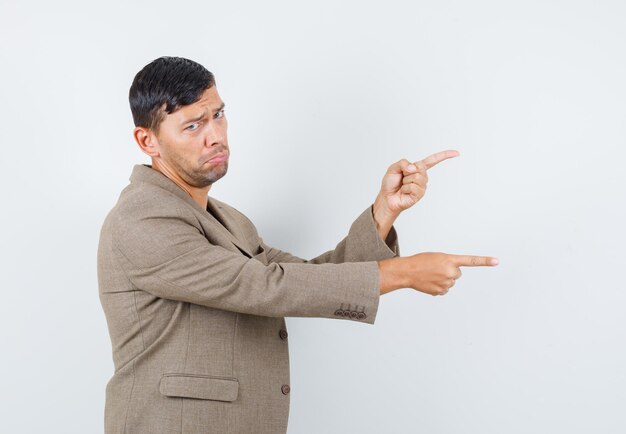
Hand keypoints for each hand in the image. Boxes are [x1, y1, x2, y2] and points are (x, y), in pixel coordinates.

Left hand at [377, 150, 459, 215]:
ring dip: (406, 181)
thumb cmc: (390, 183)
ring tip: (403, 185)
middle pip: (420, 167)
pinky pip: (414, 187)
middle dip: (407, 171)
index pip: (433, 160)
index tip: (456, 153)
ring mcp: (422, 186)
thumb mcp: (393, 168)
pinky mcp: (419, 195)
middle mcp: (422, 177)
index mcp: (418, 168)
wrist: (386, 197)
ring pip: (417, 177)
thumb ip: (403, 163)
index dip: (445, 156)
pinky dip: (406, 188)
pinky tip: (404, 192)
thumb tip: (413, 168)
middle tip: (402, 178)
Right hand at [378, 252, 498, 295]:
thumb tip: (454, 277)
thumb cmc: (420, 262)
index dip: (484, 261)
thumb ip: (449, 263)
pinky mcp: (441, 291)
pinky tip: (430, 282)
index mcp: (449, 259)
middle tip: (436, 269)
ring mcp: (446, 283)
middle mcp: (450, 272)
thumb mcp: (437, 257)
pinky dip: (438, 287)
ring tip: (431, 275)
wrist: (407, 271)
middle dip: (449, 272)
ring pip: (451, 282)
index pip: (471, 260)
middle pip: (457, 274)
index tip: (497, 261)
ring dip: (443, 279)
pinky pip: (445, 289)